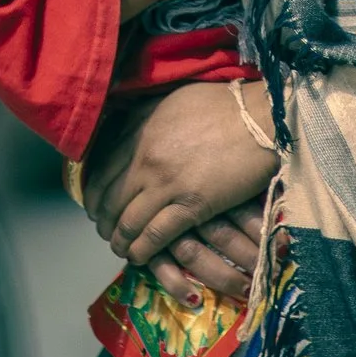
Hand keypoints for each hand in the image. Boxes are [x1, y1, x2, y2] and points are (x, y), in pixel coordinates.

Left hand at [85, 81, 276, 298]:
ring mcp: (166, 183)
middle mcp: (145, 159)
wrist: (262, 117)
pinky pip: (155, 236)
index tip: (96, 205)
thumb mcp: (171, 100)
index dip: (94, 194)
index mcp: (138, 131)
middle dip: (103, 220)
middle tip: (105, 230)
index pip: (100, 171)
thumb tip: (125, 126)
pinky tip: (138, 256)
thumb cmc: (223, 105)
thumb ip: (144, 117)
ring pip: (128, 222)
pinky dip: (142, 250)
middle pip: (109, 200)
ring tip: (120, 247)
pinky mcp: (191, 205)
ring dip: (120, 240)